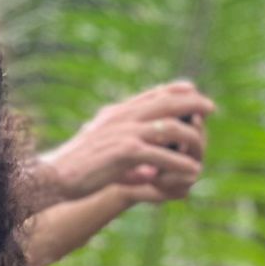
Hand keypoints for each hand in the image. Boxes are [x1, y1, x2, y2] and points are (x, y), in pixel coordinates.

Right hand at [43, 81, 214, 203]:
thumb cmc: (75, 167)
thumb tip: (146, 167)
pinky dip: (179, 163)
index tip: (192, 89)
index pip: (151, 94)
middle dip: (192, 104)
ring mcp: (124, 133)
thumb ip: (123, 151)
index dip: (175, 90)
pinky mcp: (125, 153)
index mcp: (116, 113)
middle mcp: (122, 118)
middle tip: (211, 107)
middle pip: (165, 103)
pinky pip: (161, 154)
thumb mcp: (100, 150)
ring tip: (203, 147)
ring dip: (191, 137)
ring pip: (169, 127)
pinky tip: (191, 170)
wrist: (53, 176)